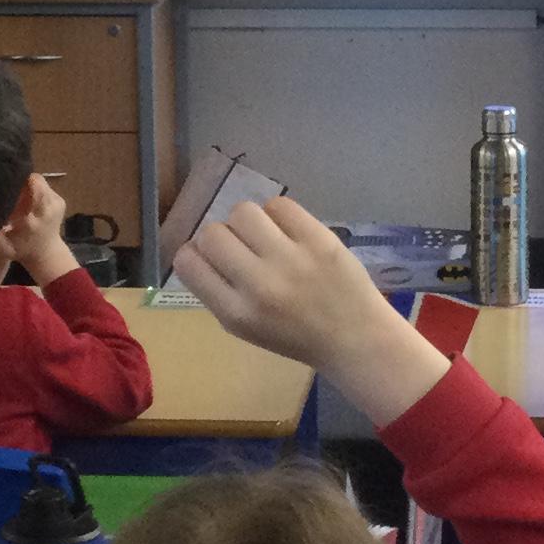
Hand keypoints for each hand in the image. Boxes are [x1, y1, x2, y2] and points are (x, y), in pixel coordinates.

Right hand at [0, 173, 73, 282]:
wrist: (47, 253)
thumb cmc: (21, 249)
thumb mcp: (2, 247)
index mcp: (33, 218)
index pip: (29, 186)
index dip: (14, 181)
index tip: (0, 183)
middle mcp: (48, 207)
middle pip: (34, 179)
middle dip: (19, 178)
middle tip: (6, 185)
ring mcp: (57, 202)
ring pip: (38, 180)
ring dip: (25, 183)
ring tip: (14, 192)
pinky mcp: (60, 200)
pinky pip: (43, 185)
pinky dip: (32, 187)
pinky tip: (24, 197)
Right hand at [174, 195, 448, 427]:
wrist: (355, 338)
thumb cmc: (296, 336)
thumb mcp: (246, 329)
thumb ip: (219, 292)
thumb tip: (200, 250)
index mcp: (236, 313)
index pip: (188, 262)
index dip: (194, 254)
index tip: (209, 258)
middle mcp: (258, 285)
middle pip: (212, 233)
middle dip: (221, 236)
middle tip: (242, 248)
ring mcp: (290, 259)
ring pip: (242, 212)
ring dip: (248, 221)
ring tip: (265, 236)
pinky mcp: (318, 239)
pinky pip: (280, 205)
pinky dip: (278, 214)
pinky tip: (288, 231)